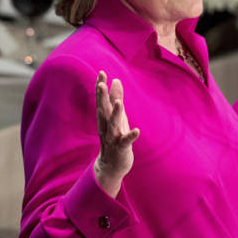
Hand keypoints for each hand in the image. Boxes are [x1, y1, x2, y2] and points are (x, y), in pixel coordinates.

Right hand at [93, 71, 139, 197]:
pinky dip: (130, 136)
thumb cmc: (115, 136)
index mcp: (105, 118)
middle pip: (103, 110)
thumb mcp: (117, 116)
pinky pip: (125, 142)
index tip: (101, 73)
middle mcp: (106, 126)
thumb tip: (116, 80)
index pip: (101, 100)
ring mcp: (112, 137)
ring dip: (116, 114)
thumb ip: (116, 98)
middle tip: (102, 83)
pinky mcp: (121, 148)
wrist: (111, 164)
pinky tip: (137, 131)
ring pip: (113, 124)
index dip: (100, 87)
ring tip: (119, 103)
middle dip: (102, 97)